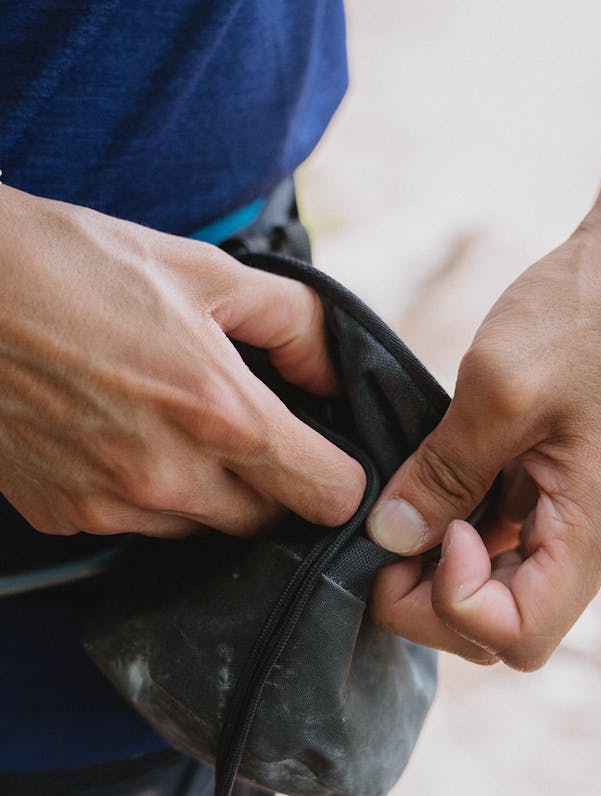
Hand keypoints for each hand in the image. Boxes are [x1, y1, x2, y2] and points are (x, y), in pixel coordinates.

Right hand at [0, 185, 364, 536]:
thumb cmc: (75, 266)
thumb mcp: (203, 270)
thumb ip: (293, 323)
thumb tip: (334, 373)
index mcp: (218, 412)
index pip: (327, 496)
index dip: (341, 478)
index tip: (329, 456)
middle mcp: (168, 476)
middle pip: (268, 524)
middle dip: (274, 486)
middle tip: (250, 431)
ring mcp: (110, 505)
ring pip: (201, 529)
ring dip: (208, 493)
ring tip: (172, 424)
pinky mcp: (64, 515)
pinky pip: (135, 526)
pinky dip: (144, 495)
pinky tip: (119, 437)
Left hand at [366, 214, 600, 669]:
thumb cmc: (582, 313)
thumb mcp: (496, 390)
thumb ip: (441, 474)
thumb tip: (390, 538)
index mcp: (596, 527)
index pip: (519, 636)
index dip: (452, 604)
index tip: (426, 530)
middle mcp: (597, 539)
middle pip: (507, 627)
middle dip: (434, 600)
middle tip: (387, 537)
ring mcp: (582, 518)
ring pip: (503, 590)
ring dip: (443, 569)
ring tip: (405, 508)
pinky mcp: (564, 492)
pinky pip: (508, 543)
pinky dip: (462, 534)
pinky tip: (432, 488)